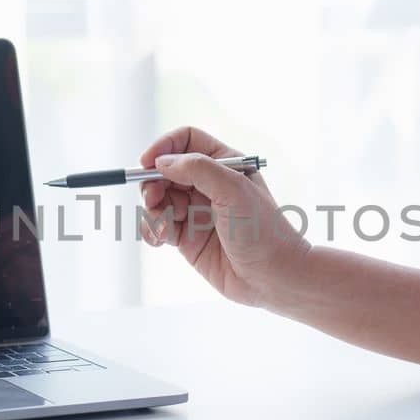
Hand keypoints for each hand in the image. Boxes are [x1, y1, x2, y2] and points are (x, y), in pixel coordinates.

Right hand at [138, 125, 308, 306]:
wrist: (273, 278)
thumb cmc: (263, 231)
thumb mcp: (234, 190)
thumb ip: (198, 169)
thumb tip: (162, 163)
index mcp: (224, 164)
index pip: (185, 141)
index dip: (164, 147)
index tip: (146, 162)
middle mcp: (208, 184)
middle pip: (164, 170)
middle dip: (152, 183)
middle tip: (153, 200)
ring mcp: (196, 211)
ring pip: (157, 199)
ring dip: (153, 212)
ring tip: (166, 229)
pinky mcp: (187, 237)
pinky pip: (158, 225)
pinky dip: (152, 230)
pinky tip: (161, 240)